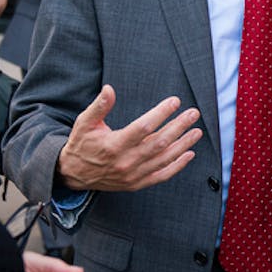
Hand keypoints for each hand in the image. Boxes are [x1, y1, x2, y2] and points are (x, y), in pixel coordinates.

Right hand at [57, 87, 201, 192]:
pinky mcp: (136, 183)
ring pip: (164, 159)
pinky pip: (161, 175)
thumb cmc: (82, 144)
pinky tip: (189, 154)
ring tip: (197, 131)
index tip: (175, 101)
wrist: (74, 173)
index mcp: (113, 145)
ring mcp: (133, 175)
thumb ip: (99, 106)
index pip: (143, 127)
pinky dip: (177, 166)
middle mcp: (125, 161)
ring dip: (183, 144)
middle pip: (159, 142)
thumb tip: (109, 89)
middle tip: (193, 113)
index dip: (161, 113)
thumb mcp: (85, 123)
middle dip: (179, 126)